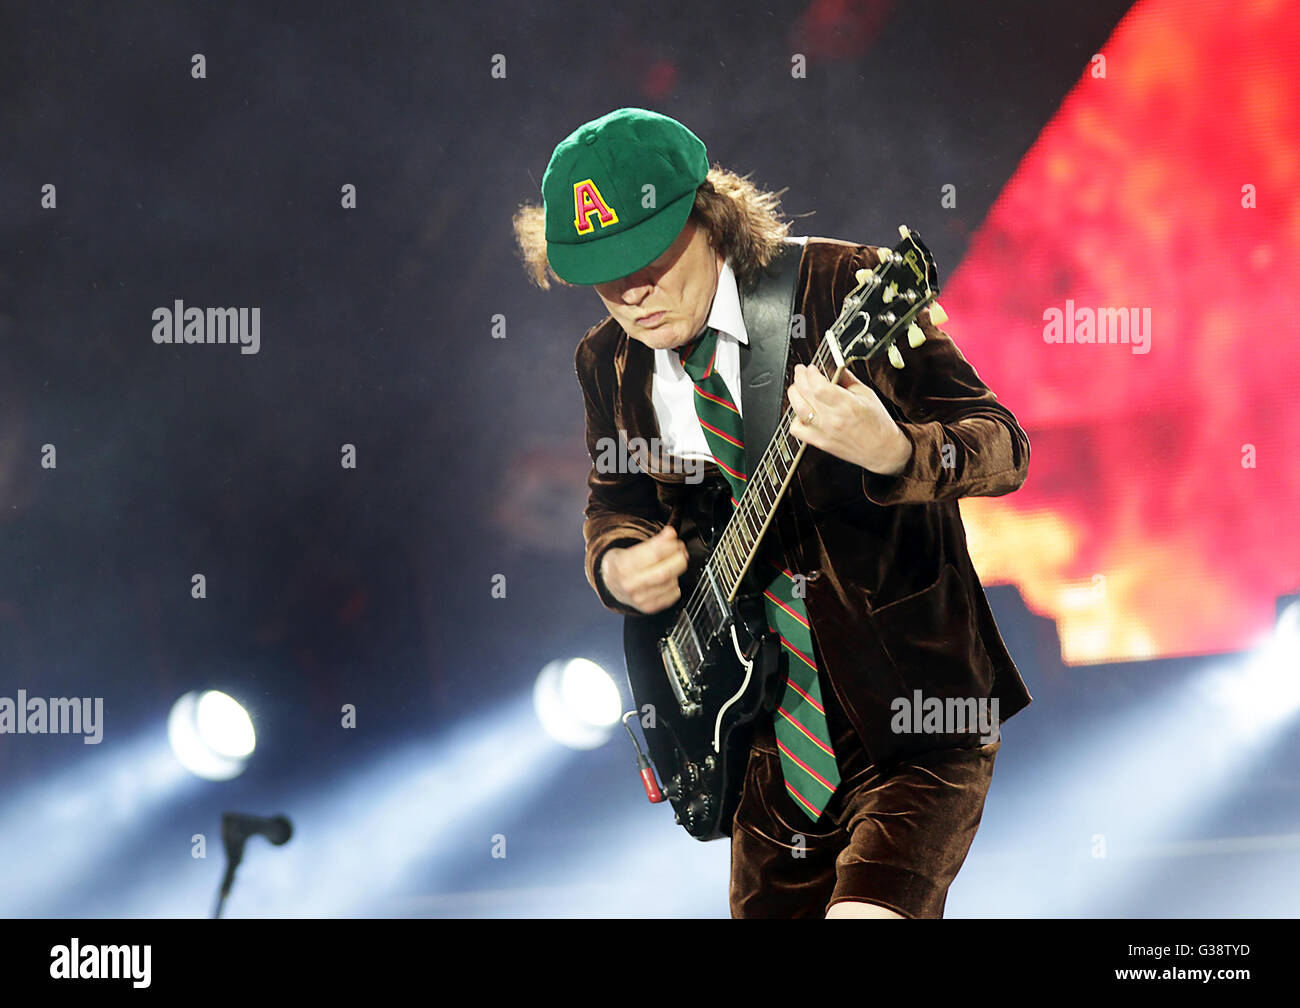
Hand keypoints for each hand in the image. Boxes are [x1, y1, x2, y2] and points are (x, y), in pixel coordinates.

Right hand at [600, 525, 688, 613]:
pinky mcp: (648, 607)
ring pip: (670, 584)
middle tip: (680, 551)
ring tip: (676, 562)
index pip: (655, 553)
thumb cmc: (622, 564)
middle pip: (665, 572)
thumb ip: (653, 541)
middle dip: (679, 559)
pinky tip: (671, 579)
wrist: (611, 583)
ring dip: (679, 571)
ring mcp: (639, 598)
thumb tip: (671, 534)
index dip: (670, 544)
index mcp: (623, 566)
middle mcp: (630, 584)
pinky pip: (672, 597)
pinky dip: (676, 586)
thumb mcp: (631, 548)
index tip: (674, 537)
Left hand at [787, 363, 912, 474]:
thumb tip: (835, 366)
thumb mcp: (867, 394)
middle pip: (805, 394)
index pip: (818, 386)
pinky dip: (795, 418)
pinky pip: (797, 429)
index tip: (811, 368)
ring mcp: (823, 432)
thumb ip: (848, 378)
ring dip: (794, 395)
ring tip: (798, 387)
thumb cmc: (877, 423)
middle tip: (801, 371)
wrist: (883, 450)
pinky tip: (803, 412)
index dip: (810, 374)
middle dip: (799, 378)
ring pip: (797, 409)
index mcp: (846, 404)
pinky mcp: (819, 443)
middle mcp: (832, 419)